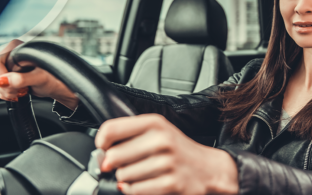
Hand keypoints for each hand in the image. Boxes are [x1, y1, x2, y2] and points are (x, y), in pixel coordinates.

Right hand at [0, 39, 77, 107]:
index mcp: (19, 49)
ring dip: (4, 90)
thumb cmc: (56, 78)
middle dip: (3, 85)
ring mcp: (12, 66)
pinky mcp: (12, 76)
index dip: (0, 75)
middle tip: (16, 92)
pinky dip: (5, 92)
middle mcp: (13, 55)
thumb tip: (3, 80)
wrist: (61, 87)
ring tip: (18, 93)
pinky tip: (16, 94)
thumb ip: (22, 79)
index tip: (8, 84)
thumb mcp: (40, 78)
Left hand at [95, 114, 238, 194]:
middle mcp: (162, 140)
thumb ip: (129, 136)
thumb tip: (102, 154)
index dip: (101, 142)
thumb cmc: (178, 151)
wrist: (209, 170)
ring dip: (127, 179)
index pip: (111, 129)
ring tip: (142, 174)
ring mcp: (167, 163)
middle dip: (114, 165)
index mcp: (155, 123)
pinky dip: (135, 190)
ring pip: (123, 176)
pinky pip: (135, 190)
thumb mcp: (158, 132)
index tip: (103, 148)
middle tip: (125, 165)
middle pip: (113, 156)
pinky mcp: (171, 184)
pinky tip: (146, 184)